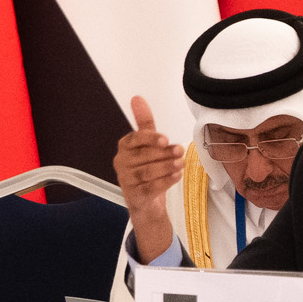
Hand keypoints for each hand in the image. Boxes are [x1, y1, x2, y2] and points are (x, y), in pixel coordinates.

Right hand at [113, 96, 185, 264]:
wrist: (146, 202)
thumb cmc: (147, 169)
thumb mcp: (147, 145)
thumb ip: (144, 123)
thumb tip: (137, 98)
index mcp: (124, 147)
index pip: (134, 139)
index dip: (150, 139)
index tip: (165, 139)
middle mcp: (121, 163)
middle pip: (143, 156)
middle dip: (164, 153)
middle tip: (180, 152)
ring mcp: (126, 180)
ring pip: (147, 171)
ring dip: (166, 167)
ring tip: (181, 164)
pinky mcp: (135, 196)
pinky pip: (150, 187)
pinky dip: (165, 181)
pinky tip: (176, 176)